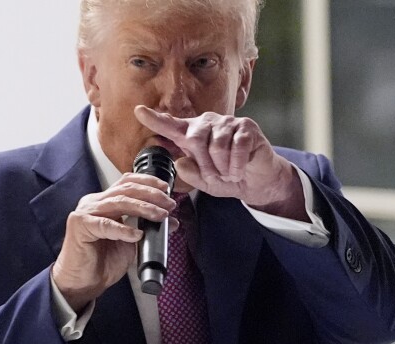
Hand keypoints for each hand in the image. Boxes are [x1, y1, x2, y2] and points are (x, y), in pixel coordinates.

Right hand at [52, 172, 176, 310]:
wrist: (83, 283)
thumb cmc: (102, 263)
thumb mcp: (132, 243)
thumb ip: (148, 229)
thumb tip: (171, 222)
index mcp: (104, 202)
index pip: (127, 183)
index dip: (147, 182)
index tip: (166, 188)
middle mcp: (94, 203)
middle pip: (125, 189)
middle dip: (151, 194)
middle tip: (169, 204)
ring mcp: (86, 212)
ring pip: (118, 202)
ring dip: (143, 207)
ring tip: (160, 216)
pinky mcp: (80, 226)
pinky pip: (106, 225)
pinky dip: (124, 229)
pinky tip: (137, 235)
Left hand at [134, 106, 304, 218]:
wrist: (255, 182)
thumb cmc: (227, 177)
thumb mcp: (205, 182)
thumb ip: (190, 174)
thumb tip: (180, 162)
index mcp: (193, 134)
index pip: (171, 125)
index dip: (155, 119)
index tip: (138, 111)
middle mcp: (208, 123)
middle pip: (195, 139)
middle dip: (204, 165)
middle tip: (214, 176)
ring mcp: (228, 123)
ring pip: (216, 147)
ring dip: (222, 168)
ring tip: (228, 173)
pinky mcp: (247, 128)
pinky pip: (236, 148)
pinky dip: (236, 166)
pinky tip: (239, 171)